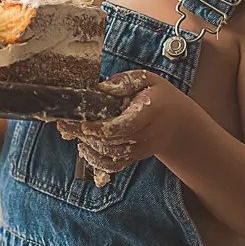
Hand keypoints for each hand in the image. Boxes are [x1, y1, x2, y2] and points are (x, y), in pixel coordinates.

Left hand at [55, 69, 192, 181]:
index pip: (124, 126)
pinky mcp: (135, 158)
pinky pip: (114, 165)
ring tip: (72, 133)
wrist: (180, 124)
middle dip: (85, 135)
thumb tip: (99, 89)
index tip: (82, 124)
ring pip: (111, 156)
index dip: (100, 128)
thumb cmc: (161, 97)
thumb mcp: (148, 80)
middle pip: (112, 142)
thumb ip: (124, 82)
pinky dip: (96, 160)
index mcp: (150, 112)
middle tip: (64, 124)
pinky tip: (84, 148)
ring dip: (88, 147)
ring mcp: (141, 149)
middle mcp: (147, 135)